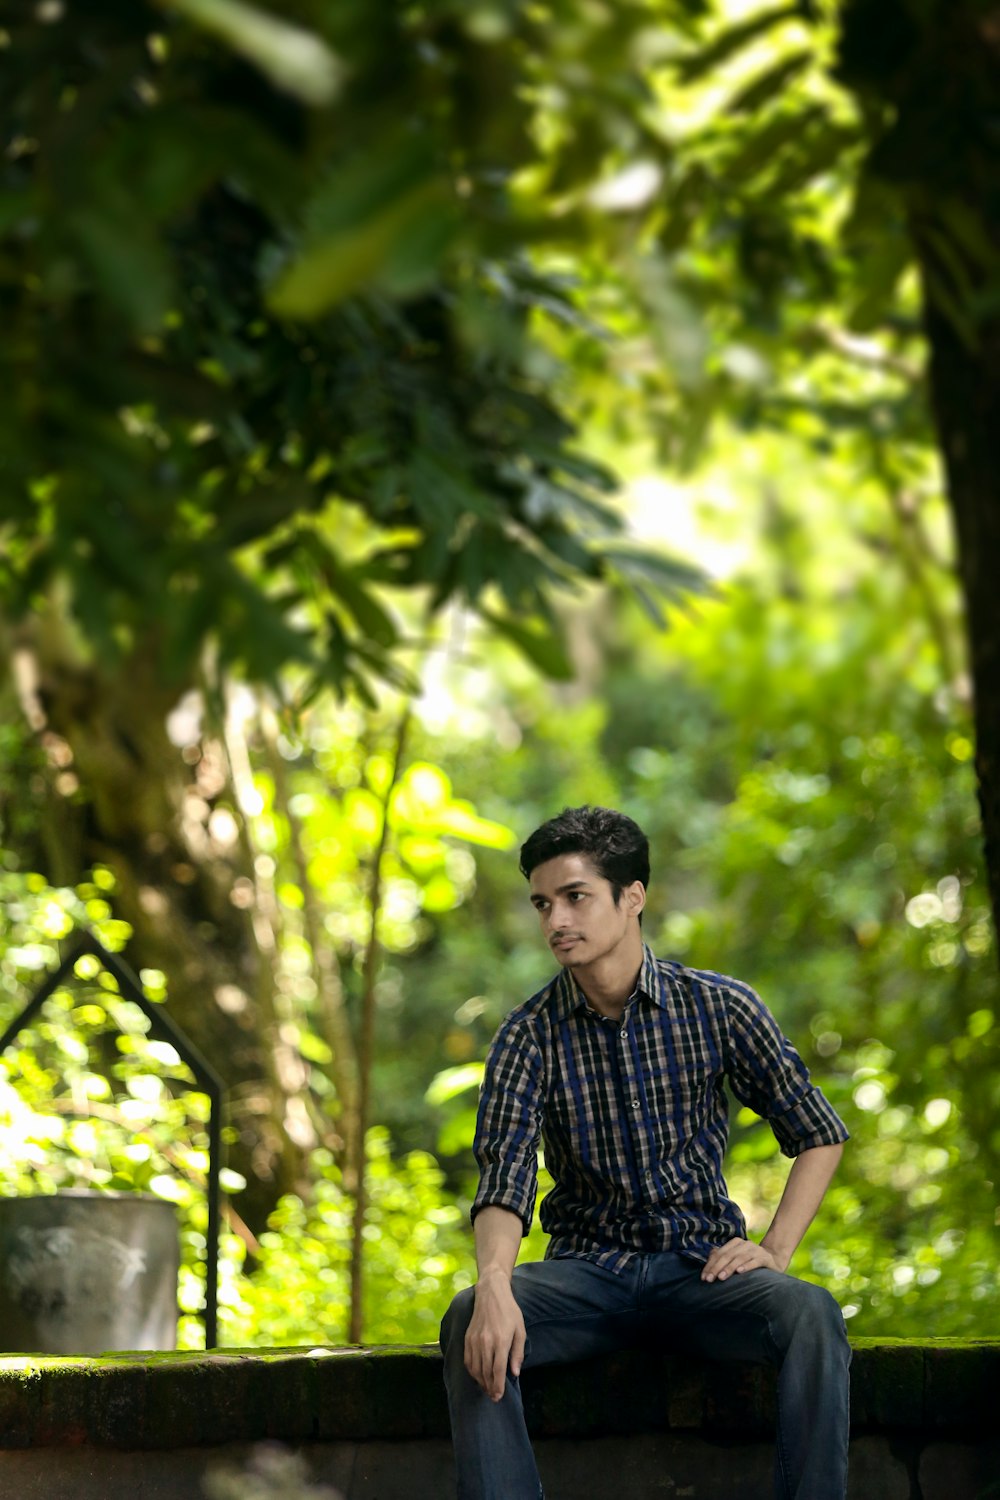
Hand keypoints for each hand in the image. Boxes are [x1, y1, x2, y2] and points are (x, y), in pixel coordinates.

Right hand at [464, 1268, 526, 1400]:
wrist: (491, 1294)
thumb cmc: (510, 1312)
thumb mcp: (520, 1330)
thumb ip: (517, 1353)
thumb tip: (515, 1373)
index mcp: (501, 1341)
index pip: (497, 1370)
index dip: (498, 1386)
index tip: (499, 1396)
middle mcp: (486, 1342)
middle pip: (486, 1372)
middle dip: (490, 1387)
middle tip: (494, 1397)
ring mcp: (474, 1341)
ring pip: (475, 1368)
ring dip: (481, 1382)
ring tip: (487, 1389)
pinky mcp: (467, 1338)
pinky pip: (468, 1360)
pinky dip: (472, 1371)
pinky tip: (477, 1376)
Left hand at [700, 1240, 783, 1283]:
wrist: (774, 1261)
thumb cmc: (750, 1262)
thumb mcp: (736, 1259)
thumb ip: (724, 1257)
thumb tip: (709, 1258)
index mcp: (735, 1243)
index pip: (719, 1254)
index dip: (710, 1265)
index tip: (703, 1277)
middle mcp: (745, 1244)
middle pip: (727, 1255)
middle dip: (717, 1267)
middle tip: (710, 1279)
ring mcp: (755, 1250)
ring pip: (739, 1258)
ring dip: (729, 1268)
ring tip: (721, 1277)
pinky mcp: (765, 1258)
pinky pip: (755, 1261)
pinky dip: (747, 1266)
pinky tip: (740, 1272)